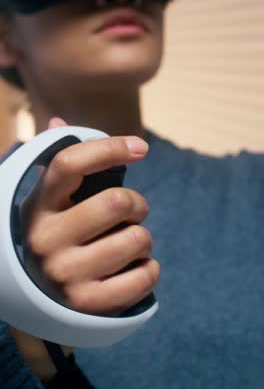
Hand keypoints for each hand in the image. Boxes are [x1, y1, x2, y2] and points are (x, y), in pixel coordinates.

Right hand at [22, 118, 159, 316]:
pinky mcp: (87, 305)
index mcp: (39, 206)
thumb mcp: (50, 202)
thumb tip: (58, 121)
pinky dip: (150, 269)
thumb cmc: (58, 236)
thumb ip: (59, 164)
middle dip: (138, 204)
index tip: (140, 148)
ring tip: (129, 244)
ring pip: (137, 238)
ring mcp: (64, 274)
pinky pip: (144, 277)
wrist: (41, 301)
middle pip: (117, 201)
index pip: (70, 162)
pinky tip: (135, 269)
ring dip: (143, 238)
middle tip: (133, 212)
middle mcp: (45, 239)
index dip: (110, 147)